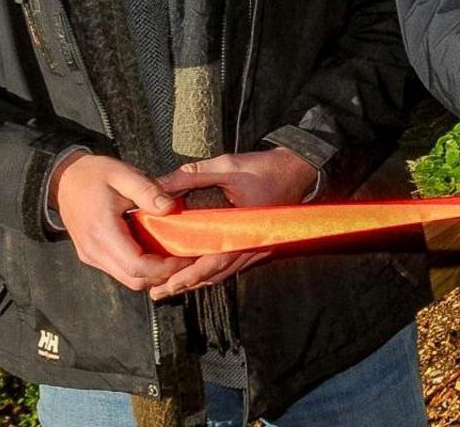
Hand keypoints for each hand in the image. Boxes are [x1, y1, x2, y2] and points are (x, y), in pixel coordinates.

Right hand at [51, 152, 186, 293]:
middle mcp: (94, 251)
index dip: (165, 267)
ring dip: (152, 273)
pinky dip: (141, 268)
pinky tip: (156, 252)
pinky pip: (120, 270)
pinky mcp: (92, 255)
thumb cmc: (95, 174)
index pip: (137, 266)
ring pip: (127, 279)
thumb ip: (148, 191)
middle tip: (186, 258)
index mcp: (102, 232)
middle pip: (134, 279)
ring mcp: (91, 256)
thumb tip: (171, 208)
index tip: (187, 256)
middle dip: (163, 275)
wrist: (64, 179)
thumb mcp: (124, 174)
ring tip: (174, 255)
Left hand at [143, 148, 317, 298]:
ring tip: (171, 288)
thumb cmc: (268, 168)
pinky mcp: (258, 244)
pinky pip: (234, 265)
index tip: (168, 285)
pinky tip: (198, 274)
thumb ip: (193, 175)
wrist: (301, 168)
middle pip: (217, 274)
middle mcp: (253, 244)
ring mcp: (258, 246)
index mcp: (246, 227)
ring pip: (225, 273)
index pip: (216, 260)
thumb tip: (160, 185)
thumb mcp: (228, 165)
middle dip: (187, 285)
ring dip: (199, 282)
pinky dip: (214, 272)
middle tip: (158, 293)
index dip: (191, 275)